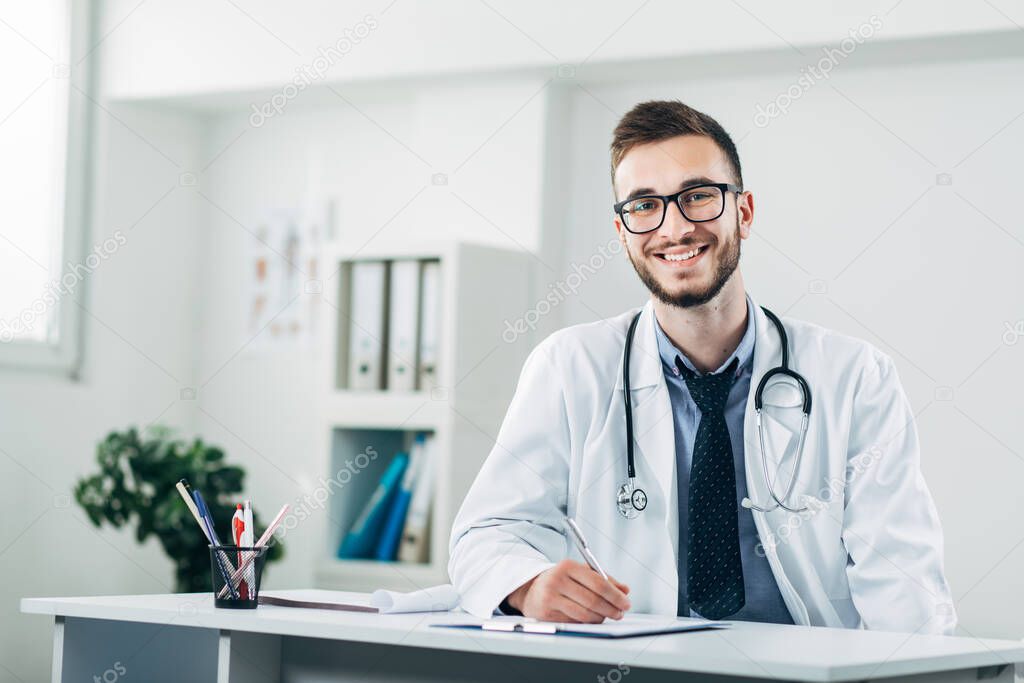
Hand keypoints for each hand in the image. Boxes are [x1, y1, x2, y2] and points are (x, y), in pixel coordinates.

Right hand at [506, 559, 630, 622]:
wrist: (531, 589)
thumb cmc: (560, 580)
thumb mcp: (580, 573)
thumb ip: (603, 578)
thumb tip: (625, 590)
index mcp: (568, 566)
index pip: (598, 582)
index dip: (615, 595)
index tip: (625, 602)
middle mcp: (557, 580)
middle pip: (593, 600)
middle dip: (611, 609)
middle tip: (620, 613)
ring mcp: (550, 597)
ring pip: (585, 614)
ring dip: (601, 618)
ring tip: (607, 616)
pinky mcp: (547, 614)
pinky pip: (575, 622)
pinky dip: (588, 623)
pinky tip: (592, 619)